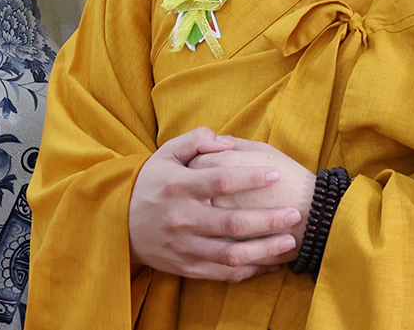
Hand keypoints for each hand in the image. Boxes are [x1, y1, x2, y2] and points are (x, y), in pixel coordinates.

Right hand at [128, 127, 301, 280]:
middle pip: (231, 223)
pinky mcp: (187, 267)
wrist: (118, 223)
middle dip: (267, 220)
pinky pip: (222, 273)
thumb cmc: (152, 182)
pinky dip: (250, 271)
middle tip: (295, 213)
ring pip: (230, 254)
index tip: (276, 175)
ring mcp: (185, 246)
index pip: (219, 181)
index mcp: (179, 186)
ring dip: (264, 250)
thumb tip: (227, 142)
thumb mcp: (167, 153)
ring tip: (290, 242)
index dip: (249, 178)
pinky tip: (271, 263)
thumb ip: (197, 140)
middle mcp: (182, 219)